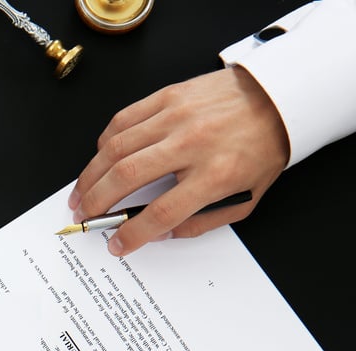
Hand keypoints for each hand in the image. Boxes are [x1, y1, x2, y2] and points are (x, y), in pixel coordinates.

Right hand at [69, 66, 288, 256]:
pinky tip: (98, 161)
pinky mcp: (167, 96)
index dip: (133, 233)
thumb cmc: (260, 149)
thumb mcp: (244, 198)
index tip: (117, 245)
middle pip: (128, 177)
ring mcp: (177, 116)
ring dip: (90, 176)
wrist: (278, 98)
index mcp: (216, 174)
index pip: (162, 212)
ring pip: (116, 148)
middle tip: (83, 218)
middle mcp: (193, 143)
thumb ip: (200, 222)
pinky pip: (123, 121)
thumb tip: (157, 234)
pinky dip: (103, 144)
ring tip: (80, 195)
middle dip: (97, 203)